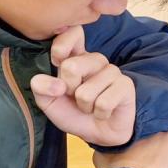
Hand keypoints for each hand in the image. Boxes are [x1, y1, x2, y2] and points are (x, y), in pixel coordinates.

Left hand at [30, 25, 135, 145]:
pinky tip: (103, 112)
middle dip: (69, 90)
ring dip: (85, 107)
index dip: (61, 46)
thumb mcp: (49, 102)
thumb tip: (56, 84)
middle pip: (71, 67)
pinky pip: (103, 103)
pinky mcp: (125, 85)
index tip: (57, 61)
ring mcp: (112, 71)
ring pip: (86, 92)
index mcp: (76, 57)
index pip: (73, 33)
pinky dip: (99, 114)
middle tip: (76, 97)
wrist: (99, 134)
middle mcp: (95, 59)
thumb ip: (41, 88)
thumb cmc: (74, 113)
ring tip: (91, 107)